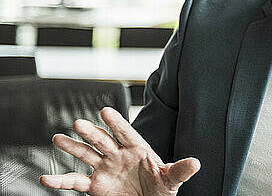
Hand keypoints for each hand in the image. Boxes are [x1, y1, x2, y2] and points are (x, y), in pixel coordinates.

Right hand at [40, 107, 200, 195]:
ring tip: (58, 138)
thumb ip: (180, 170)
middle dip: (92, 133)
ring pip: (86, 155)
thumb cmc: (161, 189)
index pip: (126, 133)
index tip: (105, 111)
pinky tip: (47, 177)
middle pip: (103, 141)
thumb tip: (196, 163)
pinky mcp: (95, 186)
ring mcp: (105, 168)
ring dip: (73, 147)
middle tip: (79, 123)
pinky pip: (75, 181)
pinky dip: (61, 180)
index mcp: (138, 149)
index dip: (116, 123)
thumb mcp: (172, 180)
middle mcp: (118, 155)